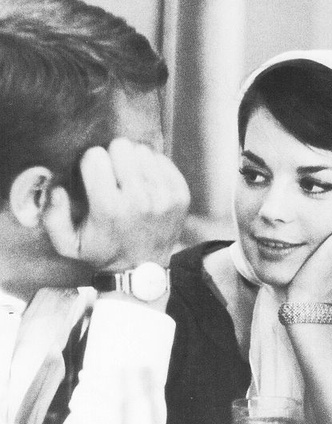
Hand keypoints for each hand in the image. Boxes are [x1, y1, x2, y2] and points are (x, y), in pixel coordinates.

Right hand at [42, 137, 189, 269]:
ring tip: (130, 181)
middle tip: (113, 175)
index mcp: (110, 208)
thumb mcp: (69, 245)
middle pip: (121, 146)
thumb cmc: (104, 252)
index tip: (93, 177)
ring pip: (143, 150)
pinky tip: (147, 185)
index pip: (95, 156)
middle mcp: (140, 200)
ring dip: (133, 162)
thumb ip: (52, 216)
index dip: (90, 163)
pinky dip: (152, 168)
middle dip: (113, 158)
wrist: (143, 271)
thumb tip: (58, 188)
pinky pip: (163, 160)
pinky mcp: (181, 195)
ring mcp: (164, 196)